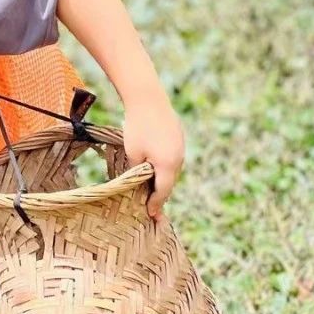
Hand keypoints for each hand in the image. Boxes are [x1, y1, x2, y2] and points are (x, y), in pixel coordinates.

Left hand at [122, 99, 184, 220]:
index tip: (150, 215)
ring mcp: (181, 147)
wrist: (147, 98)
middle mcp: (179, 158)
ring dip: (162, 180)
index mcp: (168, 165)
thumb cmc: (137, 127)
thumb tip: (140, 185)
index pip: (162, 192)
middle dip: (159, 195)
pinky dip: (164, 167)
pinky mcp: (179, 137)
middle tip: (151, 208)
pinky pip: (172, 158)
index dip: (155, 204)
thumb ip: (137, 173)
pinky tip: (155, 168)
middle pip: (169, 183)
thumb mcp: (133, 154)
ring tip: (152, 191)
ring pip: (172, 171)